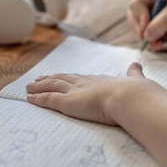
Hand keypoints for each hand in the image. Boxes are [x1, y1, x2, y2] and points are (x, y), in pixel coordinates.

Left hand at [26, 62, 158, 125]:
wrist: (130, 97)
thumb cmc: (136, 93)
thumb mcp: (136, 81)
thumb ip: (134, 74)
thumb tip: (137, 64)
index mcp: (101, 80)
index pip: (81, 78)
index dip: (70, 77)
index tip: (63, 75)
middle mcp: (85, 83)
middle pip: (63, 79)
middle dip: (51, 78)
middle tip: (39, 78)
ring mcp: (75, 92)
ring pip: (52, 86)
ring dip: (40, 86)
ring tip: (29, 86)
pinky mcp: (68, 102)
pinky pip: (48, 99)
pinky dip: (38, 98)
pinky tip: (29, 98)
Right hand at [126, 0, 166, 49]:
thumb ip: (159, 25)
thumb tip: (146, 36)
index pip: (135, 5)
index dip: (140, 16)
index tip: (147, 26)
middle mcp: (147, 5)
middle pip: (133, 18)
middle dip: (140, 30)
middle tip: (147, 38)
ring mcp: (150, 18)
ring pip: (138, 30)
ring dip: (146, 39)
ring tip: (157, 44)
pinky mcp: (153, 29)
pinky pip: (145, 38)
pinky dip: (151, 43)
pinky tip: (159, 45)